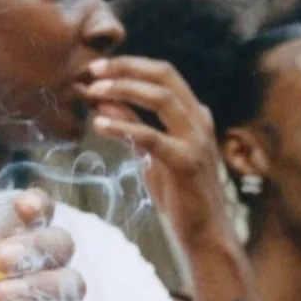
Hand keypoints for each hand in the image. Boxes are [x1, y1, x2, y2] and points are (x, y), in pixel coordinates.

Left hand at [85, 57, 240, 252]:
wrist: (206, 236)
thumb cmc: (181, 198)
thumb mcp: (152, 156)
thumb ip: (133, 126)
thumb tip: (104, 101)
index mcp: (194, 116)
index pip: (164, 75)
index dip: (131, 65)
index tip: (100, 68)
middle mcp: (200, 122)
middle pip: (164, 76)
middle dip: (126, 67)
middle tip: (93, 70)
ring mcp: (196, 141)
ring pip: (161, 98)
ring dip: (123, 89)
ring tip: (94, 92)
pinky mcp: (186, 163)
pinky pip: (151, 136)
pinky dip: (123, 125)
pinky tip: (99, 124)